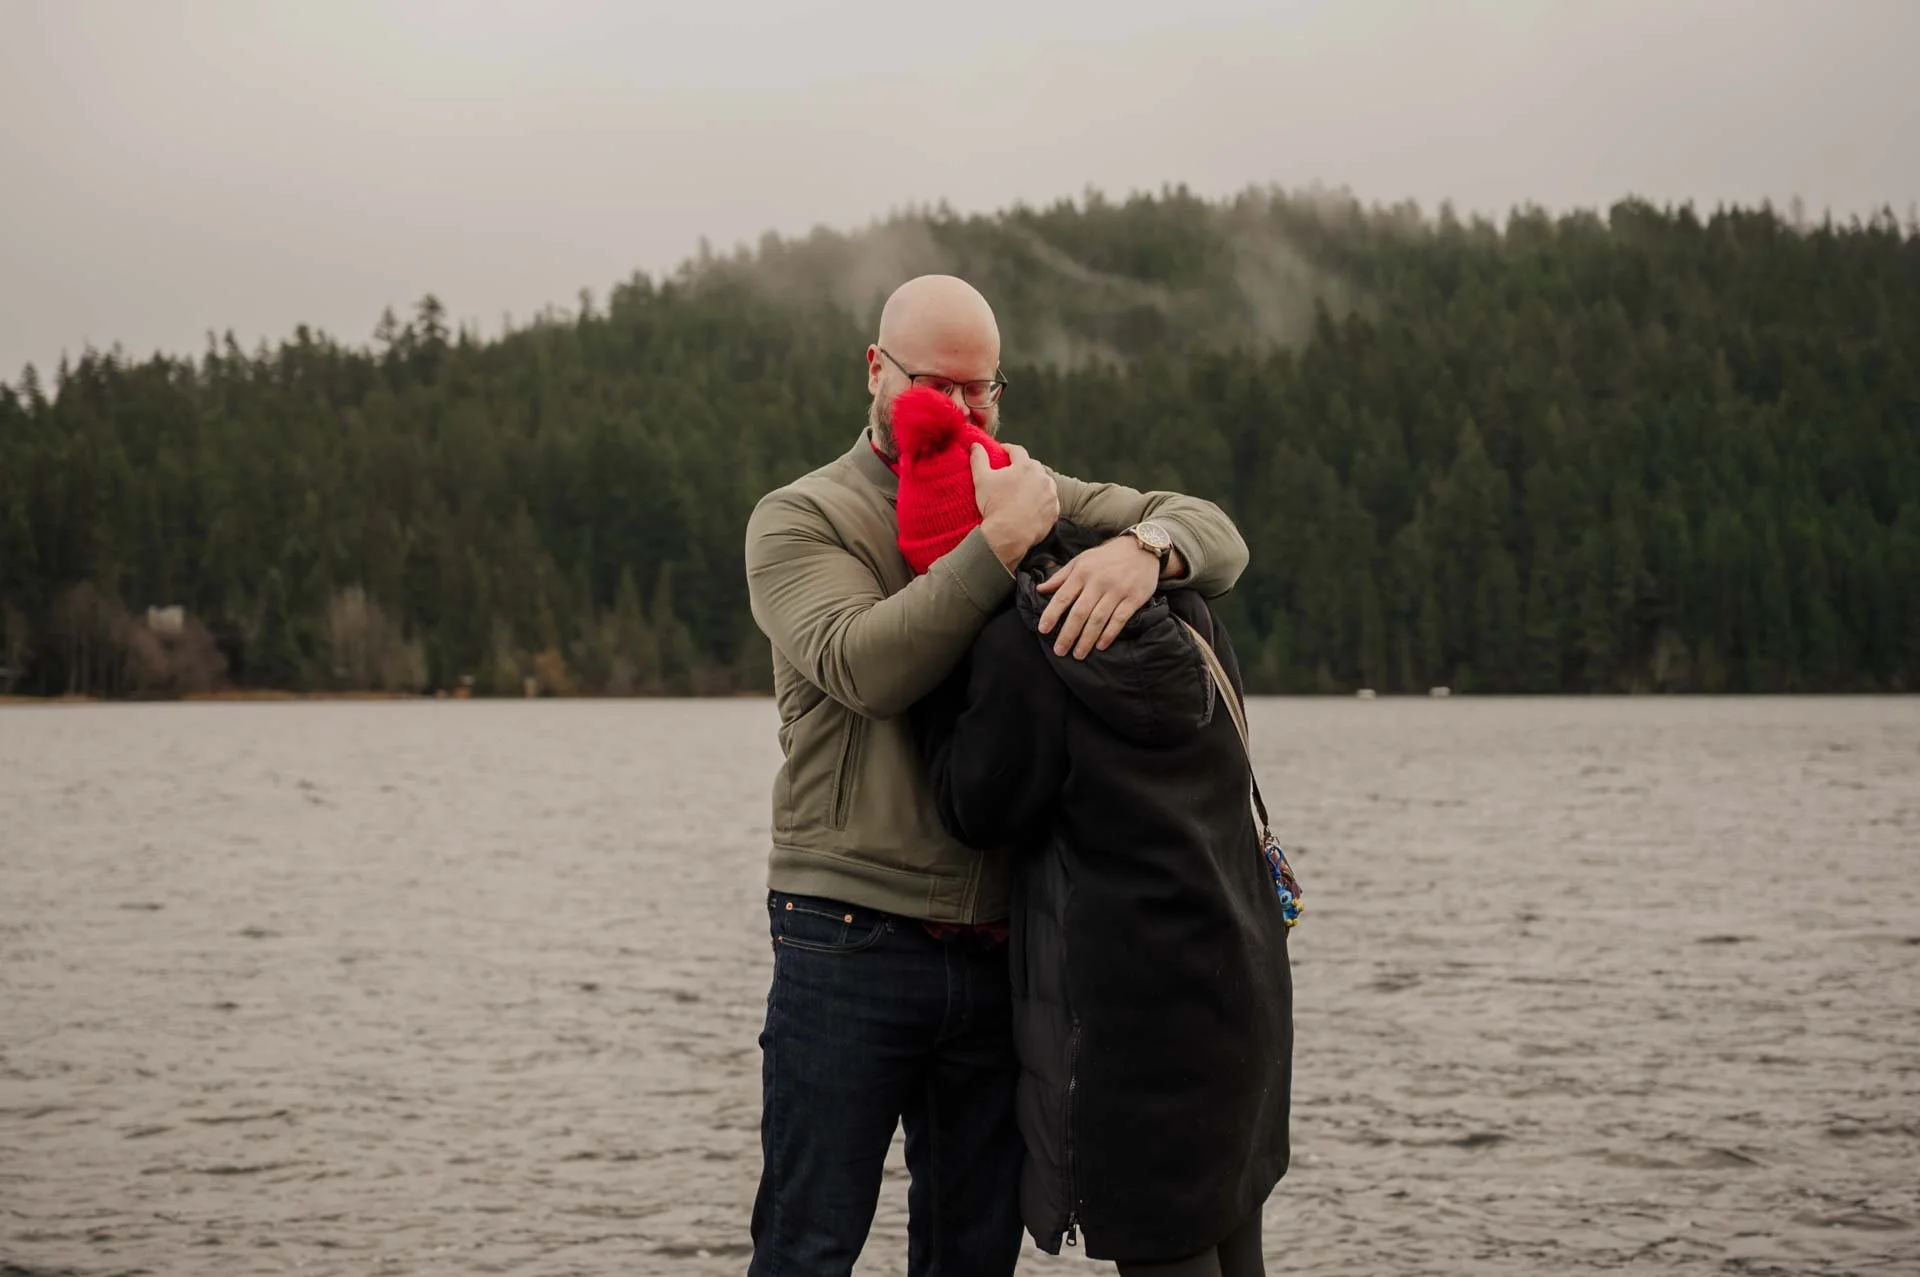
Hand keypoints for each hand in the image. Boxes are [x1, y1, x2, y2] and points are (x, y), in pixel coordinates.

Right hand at [972, 443, 1057, 569]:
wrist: (1008, 535)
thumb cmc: (994, 506)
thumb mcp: (982, 479)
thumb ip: (979, 458)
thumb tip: (975, 445)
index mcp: (1025, 466)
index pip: (1017, 451)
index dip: (1008, 450)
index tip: (1002, 452)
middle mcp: (1042, 477)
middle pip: (1032, 466)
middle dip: (1023, 467)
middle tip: (1012, 474)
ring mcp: (1050, 494)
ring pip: (1043, 483)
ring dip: (1035, 483)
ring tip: (1023, 490)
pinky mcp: (1054, 510)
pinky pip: (1049, 501)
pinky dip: (1042, 500)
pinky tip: (1032, 505)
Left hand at [1035, 537, 1160, 659]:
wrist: (1141, 548)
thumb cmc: (1107, 557)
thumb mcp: (1081, 560)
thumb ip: (1061, 576)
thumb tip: (1040, 589)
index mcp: (1082, 572)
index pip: (1063, 596)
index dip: (1052, 614)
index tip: (1043, 630)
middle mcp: (1098, 582)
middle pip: (1080, 612)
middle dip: (1068, 634)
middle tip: (1060, 650)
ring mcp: (1117, 591)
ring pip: (1098, 619)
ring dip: (1087, 639)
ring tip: (1078, 654)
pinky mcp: (1134, 598)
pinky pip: (1120, 619)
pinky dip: (1109, 634)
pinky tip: (1101, 646)